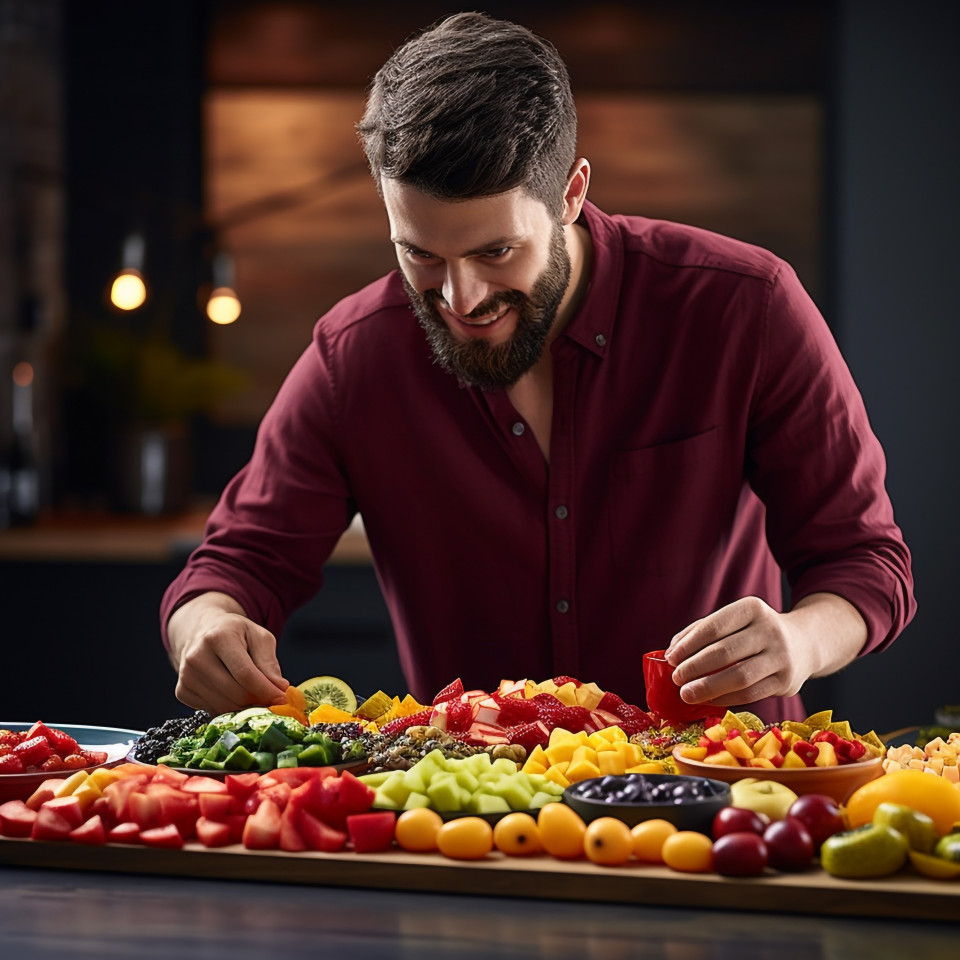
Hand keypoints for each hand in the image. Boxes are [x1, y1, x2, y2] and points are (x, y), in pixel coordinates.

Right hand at [167, 592, 288, 714]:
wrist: (202, 631)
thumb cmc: (236, 634)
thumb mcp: (259, 637)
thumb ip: (269, 663)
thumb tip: (280, 689)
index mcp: (219, 637)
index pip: (246, 674)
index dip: (266, 691)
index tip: (283, 700)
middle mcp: (197, 656)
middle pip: (235, 693)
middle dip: (258, 701)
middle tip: (272, 701)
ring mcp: (186, 676)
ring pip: (224, 707)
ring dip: (245, 708)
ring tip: (255, 697)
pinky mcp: (182, 691)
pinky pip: (212, 710)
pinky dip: (228, 709)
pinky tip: (233, 694)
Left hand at [664, 593, 866, 706]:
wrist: (805, 643)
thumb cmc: (754, 632)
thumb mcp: (734, 621)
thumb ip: (701, 631)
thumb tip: (670, 652)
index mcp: (752, 609)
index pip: (714, 626)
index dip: (689, 644)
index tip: (670, 657)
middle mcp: (770, 630)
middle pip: (725, 652)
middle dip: (695, 667)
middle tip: (675, 678)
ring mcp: (782, 657)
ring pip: (739, 676)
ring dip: (708, 687)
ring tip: (686, 694)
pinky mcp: (787, 682)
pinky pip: (751, 694)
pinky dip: (725, 698)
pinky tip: (708, 700)